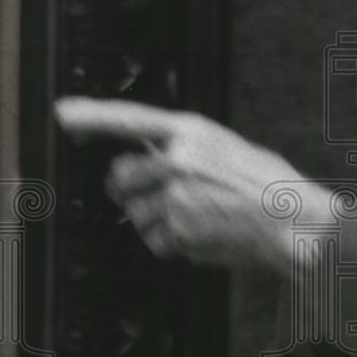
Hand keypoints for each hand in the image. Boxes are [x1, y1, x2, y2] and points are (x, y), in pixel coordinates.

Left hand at [53, 98, 326, 270]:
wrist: (292, 222)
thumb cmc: (270, 185)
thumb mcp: (229, 147)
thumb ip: (187, 148)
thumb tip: (153, 155)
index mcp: (192, 132)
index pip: (130, 118)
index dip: (92, 116)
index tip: (64, 113)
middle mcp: (177, 161)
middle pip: (119, 176)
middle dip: (131, 189)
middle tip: (165, 194)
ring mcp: (174, 197)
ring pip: (134, 213)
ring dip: (156, 220)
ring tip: (198, 216)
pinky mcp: (177, 231)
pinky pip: (154, 240)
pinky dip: (171, 243)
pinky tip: (201, 233)